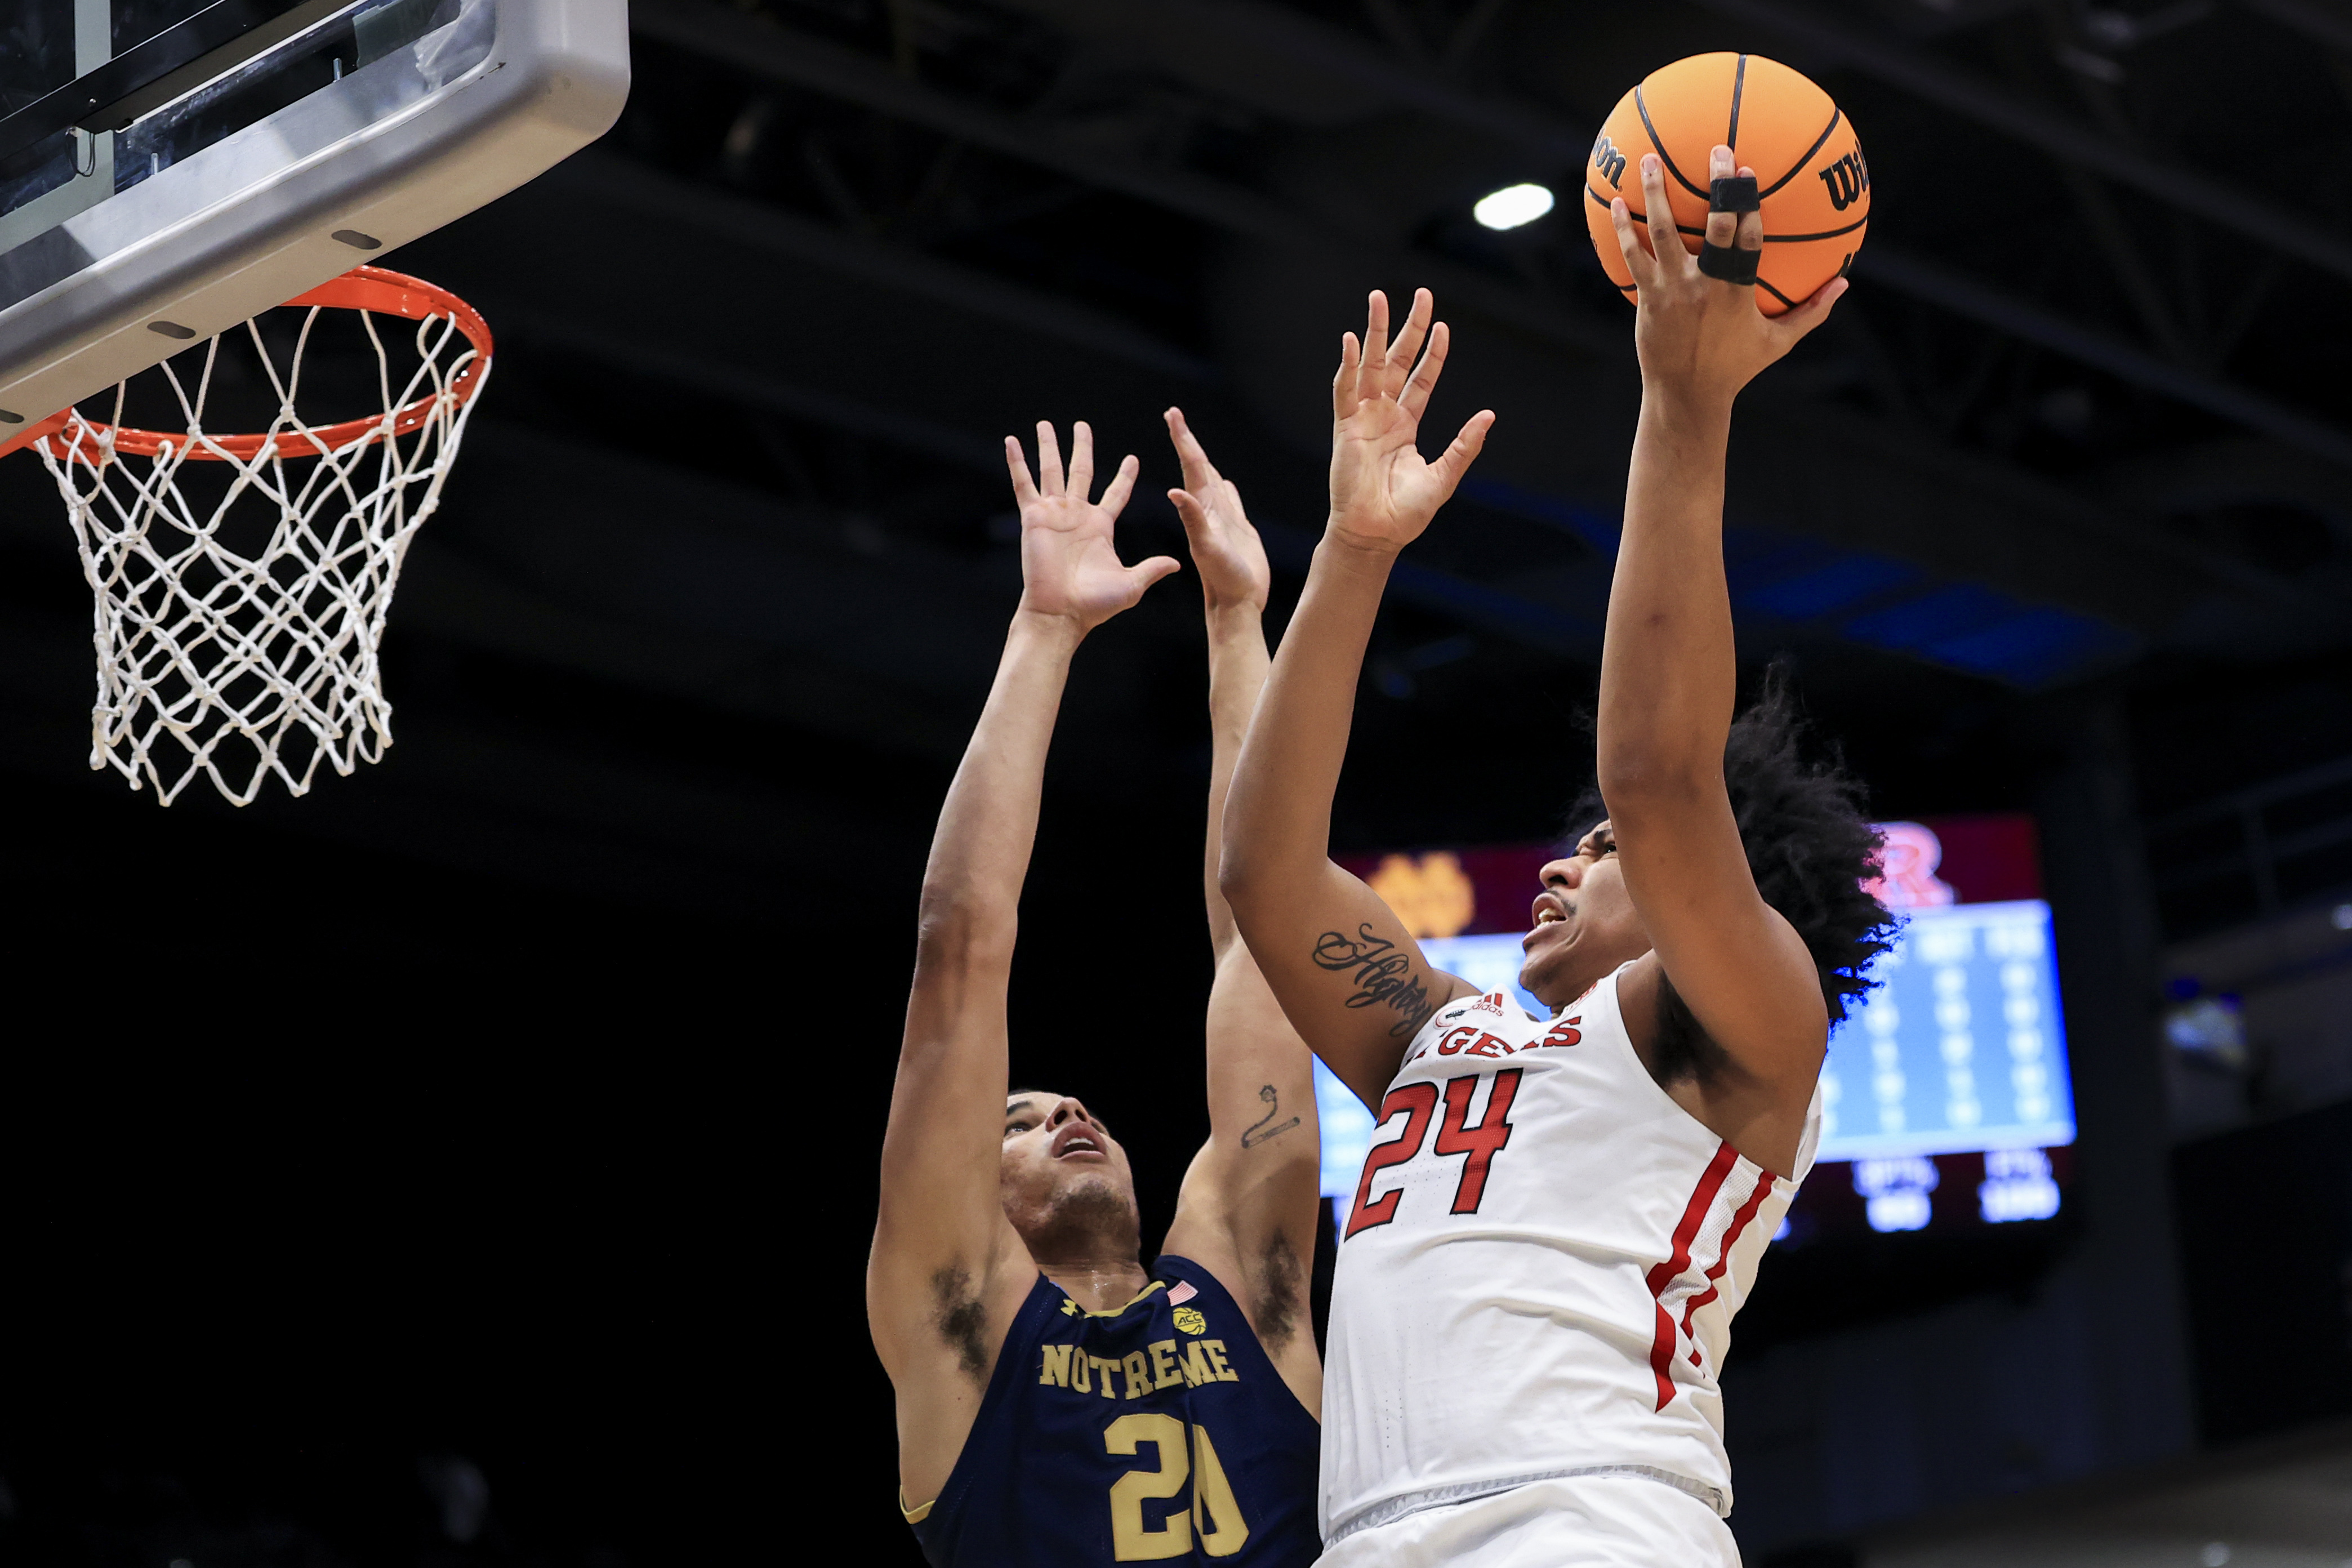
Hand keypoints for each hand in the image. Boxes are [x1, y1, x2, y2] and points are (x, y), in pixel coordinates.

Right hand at [1006, 421, 1179, 633]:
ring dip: (1048, 446)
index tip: (1133, 458)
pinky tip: (1011, 441)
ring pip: (1051, 470)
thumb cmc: (1094, 605)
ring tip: (1046, 424)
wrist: (1061, 613)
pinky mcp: (1033, 518)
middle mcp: (1077, 515)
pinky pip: (1023, 484)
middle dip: (1081, 447)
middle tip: (1082, 425)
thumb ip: (1151, 569)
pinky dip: (1017, 462)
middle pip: (1081, 471)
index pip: (1116, 493)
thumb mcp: (1131, 584)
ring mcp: (1053, 514)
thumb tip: (1177, 563)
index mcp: (1101, 526)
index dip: (1124, 476)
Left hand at [1164, 407, 1269, 614]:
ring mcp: (1222, 520)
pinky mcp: (1237, 530)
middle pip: (1197, 467)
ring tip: (1192, 443)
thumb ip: (1193, 520)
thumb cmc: (1222, 581)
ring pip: (1212, 481)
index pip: (1191, 466)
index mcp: (1200, 510)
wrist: (1237, 605)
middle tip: (1174, 415)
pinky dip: (1225, 487)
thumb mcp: (1205, 548)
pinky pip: (1229, 501)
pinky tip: (1224, 481)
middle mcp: (1208, 511)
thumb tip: (1174, 491)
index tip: (1171, 414)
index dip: (1182, 439)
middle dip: (1187, 441)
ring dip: (1203, 461)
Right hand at [1326, 288, 1494, 556]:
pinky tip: (1353, 341)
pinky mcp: (1345, 428)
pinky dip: (1348, 366)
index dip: (1433, 353)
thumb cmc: (1407, 513)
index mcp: (1406, 425)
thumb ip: (1465, 445)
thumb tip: (1489, 415)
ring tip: (1378, 298)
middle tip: (1419, 295)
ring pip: (1370, 365)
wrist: (1376, 534)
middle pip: (1397, 361)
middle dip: (1408, 327)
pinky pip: (1345, 391)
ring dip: (1375, 332)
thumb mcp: (1445, 475)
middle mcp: (1384, 415)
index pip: (1421, 379)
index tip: (1443, 327)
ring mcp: (1363, 418)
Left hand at [1610, 145, 1844, 411]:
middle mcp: (1706, 285)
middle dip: (1717, 186)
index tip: (1748, 169)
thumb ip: (1812, 311)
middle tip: (1717, 151)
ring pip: (1663, 232)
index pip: (1748, 239)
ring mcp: (1673, 289)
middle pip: (1714, 226)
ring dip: (1655, 193)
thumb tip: (1844, 283)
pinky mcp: (1647, 297)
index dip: (1748, 203)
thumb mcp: (1779, 342)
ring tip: (1649, 159)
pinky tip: (1616, 203)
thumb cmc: (1735, 367)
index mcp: (1739, 291)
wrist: (1687, 394)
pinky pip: (1632, 256)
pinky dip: (1623, 228)